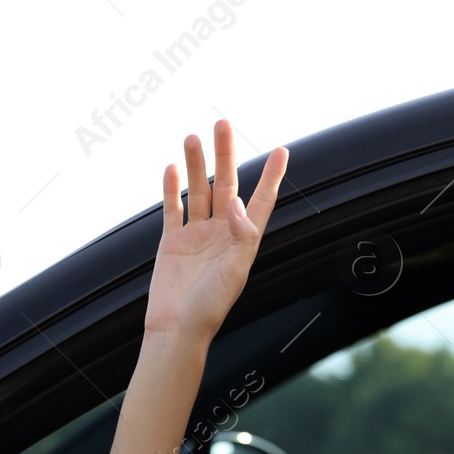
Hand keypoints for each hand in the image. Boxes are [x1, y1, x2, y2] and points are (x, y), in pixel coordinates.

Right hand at [143, 119, 288, 343]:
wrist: (176, 330)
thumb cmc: (210, 307)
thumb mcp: (235, 271)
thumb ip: (240, 234)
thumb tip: (235, 200)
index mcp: (243, 241)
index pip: (260, 200)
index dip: (271, 175)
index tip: (281, 150)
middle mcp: (221, 233)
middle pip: (226, 185)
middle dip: (224, 155)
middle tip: (222, 124)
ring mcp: (196, 236)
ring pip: (198, 191)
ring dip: (196, 165)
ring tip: (192, 137)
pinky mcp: (172, 242)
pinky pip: (173, 209)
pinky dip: (172, 189)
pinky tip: (172, 168)